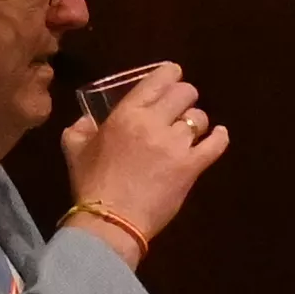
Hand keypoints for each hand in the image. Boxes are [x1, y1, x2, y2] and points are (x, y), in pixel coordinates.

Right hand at [63, 64, 226, 242]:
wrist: (111, 220)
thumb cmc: (91, 184)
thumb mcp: (74, 149)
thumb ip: (80, 128)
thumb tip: (87, 119)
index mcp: (126, 114)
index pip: (157, 80)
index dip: (170, 73)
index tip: (173, 76)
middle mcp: (153, 123)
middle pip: (184, 93)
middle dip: (185, 96)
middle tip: (181, 106)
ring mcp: (175, 145)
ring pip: (199, 118)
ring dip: (196, 121)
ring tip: (191, 129)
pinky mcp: (191, 167)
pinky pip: (215, 145)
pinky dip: (220, 137)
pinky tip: (219, 135)